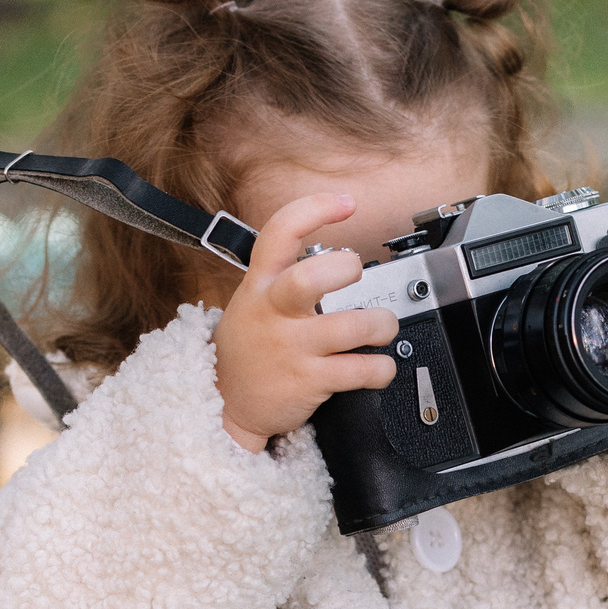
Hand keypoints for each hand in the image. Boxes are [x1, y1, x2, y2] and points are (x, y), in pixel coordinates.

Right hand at [212, 193, 399, 452]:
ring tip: (382, 327)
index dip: (315, 209)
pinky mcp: (309, 381)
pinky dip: (382, 368)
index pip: (280, 233)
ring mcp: (292, 348)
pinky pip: (359, 370)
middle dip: (346, 269)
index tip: (345, 203)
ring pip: (351, 327)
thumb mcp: (251, 301)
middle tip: (357, 274)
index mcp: (260, 285)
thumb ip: (283, 275)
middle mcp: (275, 313)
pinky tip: (380, 365)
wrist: (225, 405)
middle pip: (309, 278)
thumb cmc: (249, 348)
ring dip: (382, 323)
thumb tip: (334, 252)